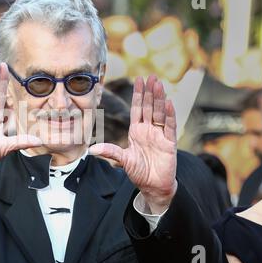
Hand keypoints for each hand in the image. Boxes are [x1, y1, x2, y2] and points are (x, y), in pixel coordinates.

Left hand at [89, 76, 176, 213]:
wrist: (153, 186)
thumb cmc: (139, 172)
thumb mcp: (122, 160)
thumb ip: (110, 152)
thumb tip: (91, 150)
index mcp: (136, 131)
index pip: (138, 109)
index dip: (138, 94)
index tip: (139, 79)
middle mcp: (148, 130)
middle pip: (149, 107)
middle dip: (150, 92)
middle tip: (152, 76)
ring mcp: (159, 135)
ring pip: (160, 113)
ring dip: (160, 99)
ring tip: (159, 84)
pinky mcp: (169, 143)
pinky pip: (169, 126)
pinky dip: (169, 115)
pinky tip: (169, 103)